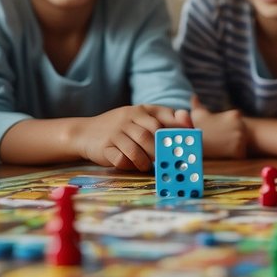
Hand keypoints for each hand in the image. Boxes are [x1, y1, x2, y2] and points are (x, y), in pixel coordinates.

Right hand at [73, 104, 190, 170]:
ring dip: (146, 160)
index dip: (179, 123)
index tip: (191, 132)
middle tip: (169, 160)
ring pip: (137, 148)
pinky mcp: (105, 147)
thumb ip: (162, 120)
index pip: (163, 114)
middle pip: (152, 134)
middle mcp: (128, 118)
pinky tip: (132, 166)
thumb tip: (188, 124)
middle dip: (162, 149)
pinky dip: (130, 165)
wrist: (85, 132)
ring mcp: (116, 132)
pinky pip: (121, 158)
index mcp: (140, 110)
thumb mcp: (138, 118)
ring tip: (150, 166)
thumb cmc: (120, 128)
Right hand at [190, 95, 247, 158]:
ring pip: (242, 142)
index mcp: (235, 115)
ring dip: (234, 145)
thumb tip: (194, 96)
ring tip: (221, 146)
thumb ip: (197, 103)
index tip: (218, 130)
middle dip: (232, 134)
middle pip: (241, 131)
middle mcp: (241, 126)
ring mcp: (242, 140)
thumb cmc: (197, 129)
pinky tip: (223, 154)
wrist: (196, 148)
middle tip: (219, 139)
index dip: (227, 125)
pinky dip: (234, 155)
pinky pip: (241, 154)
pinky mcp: (240, 153)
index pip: (237, 120)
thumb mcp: (197, 114)